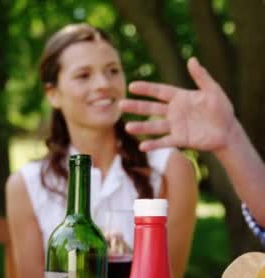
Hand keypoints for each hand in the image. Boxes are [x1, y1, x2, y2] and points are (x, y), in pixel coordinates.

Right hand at [120, 57, 238, 151]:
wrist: (228, 131)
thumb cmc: (222, 109)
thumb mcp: (213, 91)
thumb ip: (201, 77)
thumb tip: (192, 60)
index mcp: (179, 98)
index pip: (159, 92)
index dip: (146, 89)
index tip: (132, 86)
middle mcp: (173, 112)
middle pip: (151, 108)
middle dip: (136, 107)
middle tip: (121, 105)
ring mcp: (175, 126)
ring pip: (154, 126)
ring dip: (141, 127)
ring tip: (127, 127)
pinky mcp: (179, 139)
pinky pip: (164, 141)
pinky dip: (154, 144)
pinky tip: (142, 146)